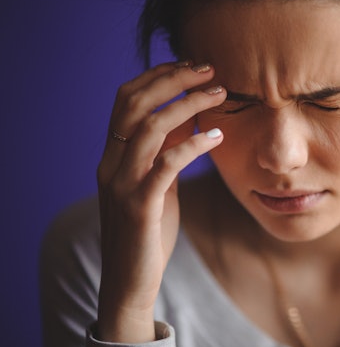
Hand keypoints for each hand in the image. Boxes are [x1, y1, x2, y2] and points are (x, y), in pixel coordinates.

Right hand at [95, 62, 225, 342]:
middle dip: (173, 79)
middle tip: (210, 69)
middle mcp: (111, 163)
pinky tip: (217, 137)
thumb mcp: (157, 185)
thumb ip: (165, 154)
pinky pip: (166, 164)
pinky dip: (193, 144)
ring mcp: (122, 184)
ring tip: (220, 94)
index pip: (126, 99)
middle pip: (135, 103)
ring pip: (150, 127)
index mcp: (113, 155)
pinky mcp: (140, 206)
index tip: (192, 65)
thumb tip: (190, 121)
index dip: (157, 76)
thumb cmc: (149, 231)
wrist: (129, 281)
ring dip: (188, 104)